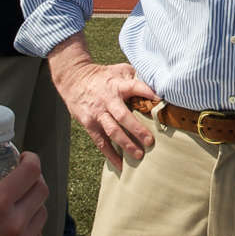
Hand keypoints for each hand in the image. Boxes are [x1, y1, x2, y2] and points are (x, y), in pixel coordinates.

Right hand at [0, 128, 46, 235]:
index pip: (32, 170)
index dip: (31, 159)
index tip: (23, 158)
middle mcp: (15, 224)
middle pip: (42, 190)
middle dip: (33, 178)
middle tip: (20, 176)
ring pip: (42, 213)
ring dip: (33, 202)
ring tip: (17, 200)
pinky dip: (30, 226)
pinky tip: (14, 224)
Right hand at [48, 34, 158, 169]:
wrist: (74, 79)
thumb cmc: (103, 76)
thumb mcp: (119, 70)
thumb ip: (136, 76)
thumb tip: (159, 83)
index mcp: (117, 85)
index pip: (134, 87)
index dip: (147, 92)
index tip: (160, 100)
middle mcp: (107, 100)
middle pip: (123, 116)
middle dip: (137, 130)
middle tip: (150, 141)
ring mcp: (97, 114)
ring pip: (112, 131)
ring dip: (126, 144)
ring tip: (139, 156)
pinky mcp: (89, 124)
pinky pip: (100, 142)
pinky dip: (110, 155)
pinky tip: (121, 165)